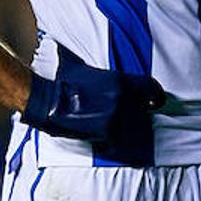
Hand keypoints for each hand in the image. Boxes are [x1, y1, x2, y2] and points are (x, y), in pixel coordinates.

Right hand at [21, 44, 165, 165]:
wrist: (44, 97)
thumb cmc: (61, 79)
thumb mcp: (85, 67)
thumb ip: (101, 73)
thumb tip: (103, 58)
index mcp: (120, 79)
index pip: (152, 89)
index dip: (156, 97)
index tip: (156, 103)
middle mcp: (123, 97)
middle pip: (141, 111)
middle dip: (135, 115)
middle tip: (123, 117)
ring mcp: (116, 116)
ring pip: (131, 128)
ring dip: (124, 130)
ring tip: (110, 129)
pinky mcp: (106, 132)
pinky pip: (117, 141)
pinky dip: (112, 142)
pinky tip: (104, 139)